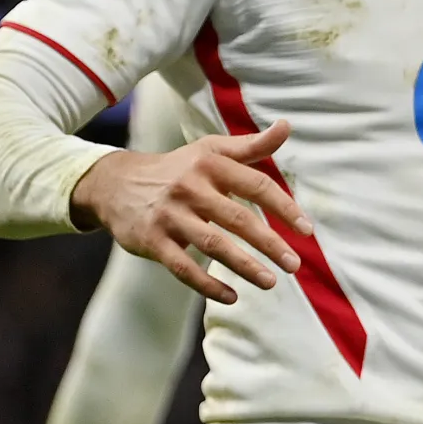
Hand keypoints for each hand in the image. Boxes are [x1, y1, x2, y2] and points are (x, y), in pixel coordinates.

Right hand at [69, 120, 310, 302]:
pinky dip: (207, 285)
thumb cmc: (178, 168)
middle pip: (238, 219)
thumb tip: (286, 126)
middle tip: (294, 265)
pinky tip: (232, 297)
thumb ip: (251, 145)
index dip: (285, 208)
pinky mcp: (152, 240)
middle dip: (269, 244)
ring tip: (271, 282)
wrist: (115, 183)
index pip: (257, 186)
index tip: (307, 231)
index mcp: (211, 165)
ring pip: (213, 245)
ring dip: (244, 266)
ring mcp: (170, 215)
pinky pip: (183, 267)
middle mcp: (191, 188)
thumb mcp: (212, 150)